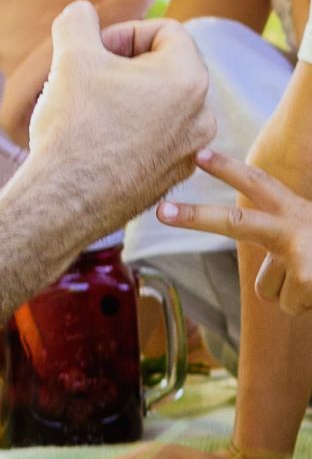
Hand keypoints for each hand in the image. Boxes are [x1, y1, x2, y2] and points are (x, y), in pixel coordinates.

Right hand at [26, 2, 214, 227]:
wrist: (67, 198)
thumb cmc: (76, 123)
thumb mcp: (71, 53)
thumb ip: (79, 19)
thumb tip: (83, 12)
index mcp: (189, 79)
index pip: (167, 31)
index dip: (125, 32)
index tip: (95, 51)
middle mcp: (201, 116)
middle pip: (167, 66)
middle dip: (126, 64)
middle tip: (90, 76)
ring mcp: (190, 151)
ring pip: (161, 103)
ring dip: (129, 96)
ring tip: (92, 108)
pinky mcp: (173, 177)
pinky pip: (158, 136)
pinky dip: (132, 129)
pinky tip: (98, 139)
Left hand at [159, 147, 311, 314]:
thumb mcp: (307, 229)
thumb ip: (280, 231)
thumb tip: (261, 263)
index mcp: (295, 208)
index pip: (258, 183)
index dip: (228, 168)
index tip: (196, 153)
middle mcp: (294, 229)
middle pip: (234, 223)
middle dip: (195, 217)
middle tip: (161, 211)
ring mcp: (301, 259)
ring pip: (267, 285)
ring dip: (289, 288)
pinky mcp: (308, 286)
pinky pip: (287, 304)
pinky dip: (304, 303)